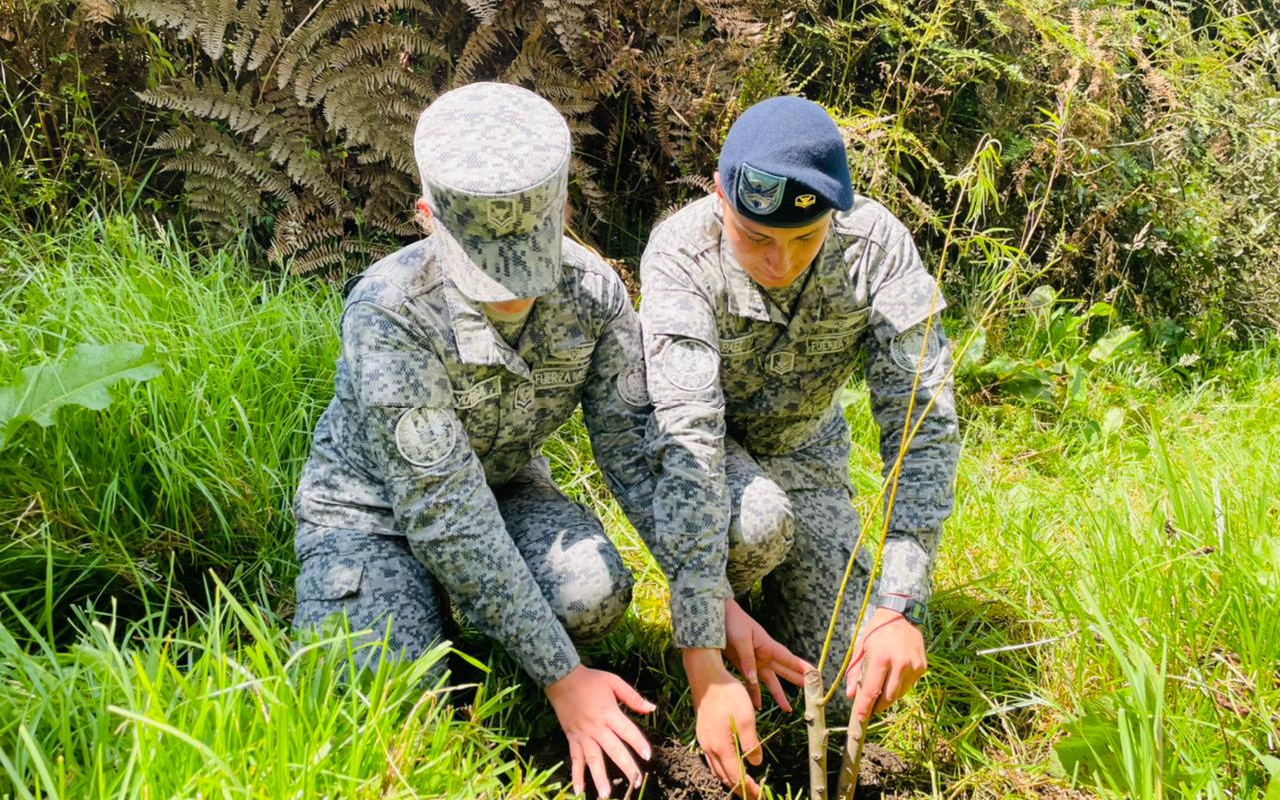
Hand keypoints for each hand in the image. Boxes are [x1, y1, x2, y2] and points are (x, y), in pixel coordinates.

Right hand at [545, 665, 654, 797]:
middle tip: (635, 782)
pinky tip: (579, 790)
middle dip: (625, 766)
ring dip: (599, 777)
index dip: (638, 743)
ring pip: (592, 759)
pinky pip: (575, 759)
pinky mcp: (572, 738)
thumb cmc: (591, 680)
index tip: (647, 756)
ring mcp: (583, 735)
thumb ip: (632, 697)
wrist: (562, 679)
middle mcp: (596, 727)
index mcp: (609, 713)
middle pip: (613, 750)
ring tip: (606, 794)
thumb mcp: (614, 682)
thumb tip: (652, 708)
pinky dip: (576, 775)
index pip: (626, 731)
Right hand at [684, 648, 763, 798]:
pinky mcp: (703, 733)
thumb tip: (756, 762)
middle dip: (739, 788)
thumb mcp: (746, 719)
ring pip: (717, 769)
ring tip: (743, 784)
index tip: (759, 796)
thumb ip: (751, 744)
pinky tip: (729, 763)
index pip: (736, 776)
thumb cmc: (728, 695)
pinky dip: (722, 767)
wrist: (707, 678)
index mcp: (721, 747)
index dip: (748, 789)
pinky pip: (712, 759)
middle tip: (753, 794)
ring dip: (730, 779)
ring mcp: (704, 741)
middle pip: (724, 777)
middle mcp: (710, 748)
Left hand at [723, 599, 810, 711]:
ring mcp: (754, 660)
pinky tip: (757, 705)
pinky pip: (751, 683)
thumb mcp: (741, 639)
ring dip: (777, 694)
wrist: (717, 617)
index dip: (802, 668)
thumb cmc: (732, 622)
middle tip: (810, 694)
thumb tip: (754, 680)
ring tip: (787, 709)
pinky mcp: (742, 664)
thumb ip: (748, 659)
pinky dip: (754, 694)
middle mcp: (764, 654)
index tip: (815, 675)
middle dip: (796, 682)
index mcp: (768, 646)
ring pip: (769, 680)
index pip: (789, 659)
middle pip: (783, 671)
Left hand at [844, 605, 927, 721]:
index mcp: (881, 658)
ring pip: (899, 694)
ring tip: (881, 686)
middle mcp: (900, 664)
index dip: (865, 707)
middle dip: (877, 705)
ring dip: (888, 696)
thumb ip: (855, 672)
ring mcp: (913, 666)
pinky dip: (899, 686)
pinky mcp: (922, 667)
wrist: (901, 614)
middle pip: (888, 697)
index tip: (860, 719)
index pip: (872, 690)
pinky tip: (893, 674)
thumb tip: (851, 695)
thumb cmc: (877, 630)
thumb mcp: (861, 648)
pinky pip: (908, 685)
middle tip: (869, 706)